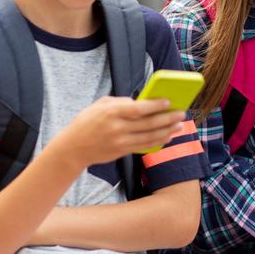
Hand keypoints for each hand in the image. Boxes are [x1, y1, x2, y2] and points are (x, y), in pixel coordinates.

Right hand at [59, 96, 185, 166]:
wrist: (73, 148)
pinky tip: (168, 136)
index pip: (138, 109)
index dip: (155, 105)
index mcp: (112, 112)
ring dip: (167, 131)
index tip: (168, 101)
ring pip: (150, 136)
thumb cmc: (87, 121)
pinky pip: (144, 146)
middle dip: (168, 118)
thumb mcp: (100, 105)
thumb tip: (142, 103)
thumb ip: (121, 102)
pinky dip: (158, 141)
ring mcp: (120, 142)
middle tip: (181, 113)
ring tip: (179, 125)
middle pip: (148, 123)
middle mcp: (117, 128)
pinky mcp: (122, 151)